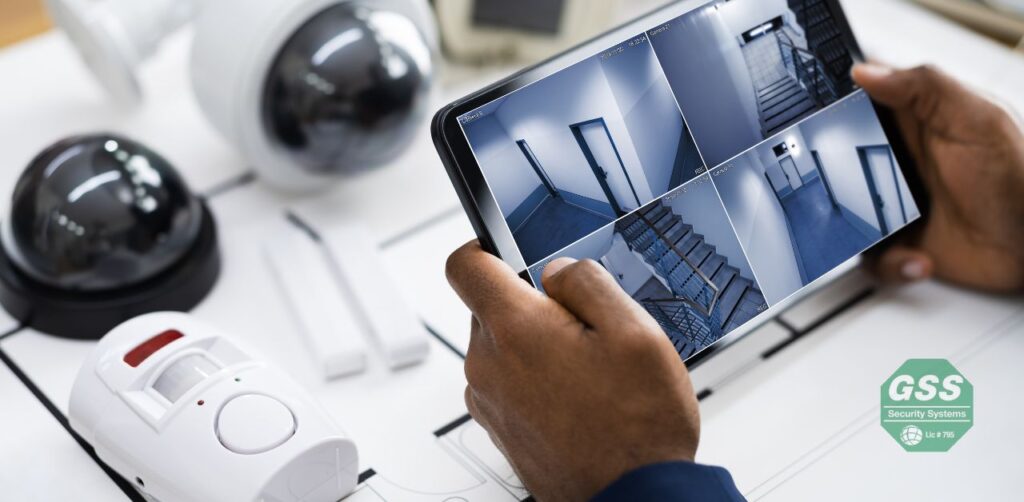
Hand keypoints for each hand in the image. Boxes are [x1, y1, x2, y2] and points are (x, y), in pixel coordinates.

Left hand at [446, 242, 699, 500]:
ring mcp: (489, 401)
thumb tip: (557, 270)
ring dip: (534, 345)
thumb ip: (588, 282)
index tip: (507, 249)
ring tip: (588, 369)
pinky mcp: (499, 428)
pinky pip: (506, 382)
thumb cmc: (637, 428)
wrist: (632, 497)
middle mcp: (489, 365)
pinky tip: (578, 396)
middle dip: (530, 304)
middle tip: (582, 326)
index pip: (463, 264)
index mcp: (515, 329)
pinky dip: (533, 379)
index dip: (484, 245)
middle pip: (488, 307)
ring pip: (500, 346)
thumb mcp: (635, 332)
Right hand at [852, 63, 1023, 292]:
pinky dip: (891, 264)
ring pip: (847, 216)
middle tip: (853, 193)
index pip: (858, 108)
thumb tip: (868, 71)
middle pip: (837, 166)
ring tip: (893, 234)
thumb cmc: (1020, 178)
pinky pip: (872, 257)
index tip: (824, 127)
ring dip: (863, 233)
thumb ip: (925, 88)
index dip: (834, 113)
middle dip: (833, 184)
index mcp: (914, 125)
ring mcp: (896, 204)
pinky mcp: (901, 242)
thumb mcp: (977, 120)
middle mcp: (899, 164)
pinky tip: (918, 258)